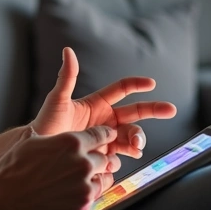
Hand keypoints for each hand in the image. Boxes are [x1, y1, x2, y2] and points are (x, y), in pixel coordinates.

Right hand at [0, 126, 118, 209]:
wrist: (5, 206)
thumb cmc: (11, 175)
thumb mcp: (27, 145)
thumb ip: (45, 137)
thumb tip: (43, 133)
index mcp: (70, 143)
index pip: (100, 135)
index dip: (104, 136)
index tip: (107, 138)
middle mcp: (82, 163)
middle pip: (104, 158)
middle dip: (96, 160)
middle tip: (85, 165)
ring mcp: (84, 186)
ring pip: (103, 179)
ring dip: (95, 179)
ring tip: (80, 182)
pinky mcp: (83, 206)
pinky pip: (95, 198)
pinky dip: (87, 196)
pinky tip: (73, 195)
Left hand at [30, 47, 176, 162]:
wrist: (39, 154)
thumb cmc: (46, 123)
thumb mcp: (57, 100)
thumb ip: (66, 77)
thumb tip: (68, 50)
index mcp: (97, 104)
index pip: (122, 89)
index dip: (137, 84)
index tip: (151, 83)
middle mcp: (106, 121)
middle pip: (136, 112)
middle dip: (154, 110)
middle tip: (170, 109)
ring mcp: (107, 139)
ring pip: (131, 137)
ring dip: (137, 139)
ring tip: (136, 146)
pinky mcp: (104, 156)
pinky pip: (120, 157)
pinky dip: (122, 158)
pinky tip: (114, 159)